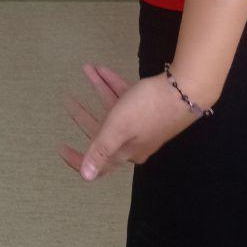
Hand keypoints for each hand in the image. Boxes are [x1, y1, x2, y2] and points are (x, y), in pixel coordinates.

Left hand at [59, 63, 196, 180]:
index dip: (78, 159)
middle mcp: (133, 141)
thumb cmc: (147, 109)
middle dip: (84, 114)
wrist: (185, 91)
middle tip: (68, 100)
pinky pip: (125, 97)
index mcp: (126, 151)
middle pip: (103, 131)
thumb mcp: (119, 128)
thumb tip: (85, 177)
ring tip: (86, 69)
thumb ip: (101, 150)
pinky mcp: (149, 107)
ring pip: (114, 108)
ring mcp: (142, 124)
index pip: (99, 162)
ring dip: (99, 89)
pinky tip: (101, 69)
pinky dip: (113, 84)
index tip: (61, 149)